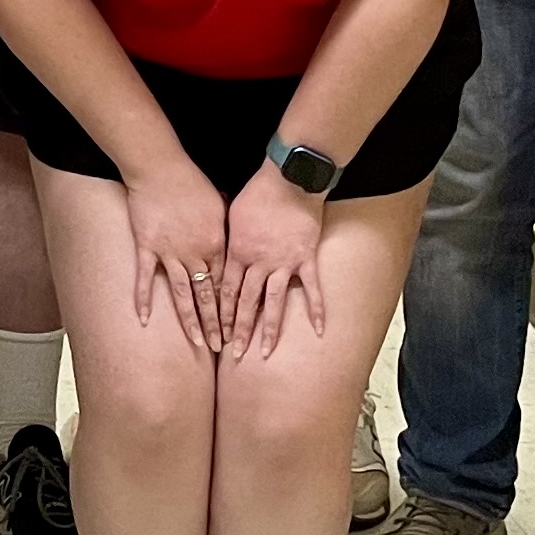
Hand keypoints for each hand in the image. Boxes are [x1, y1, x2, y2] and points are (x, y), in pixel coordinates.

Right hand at [121, 161, 228, 348]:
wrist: (161, 168)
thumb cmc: (192, 182)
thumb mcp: (219, 205)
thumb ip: (226, 228)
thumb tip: (236, 241)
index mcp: (217, 245)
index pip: (226, 284)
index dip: (232, 309)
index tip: (237, 328)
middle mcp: (196, 254)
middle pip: (208, 297)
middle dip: (216, 324)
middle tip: (222, 348)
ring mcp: (170, 253)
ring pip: (183, 295)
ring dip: (191, 321)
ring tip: (198, 343)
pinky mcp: (148, 248)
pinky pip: (146, 279)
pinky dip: (144, 300)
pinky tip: (144, 320)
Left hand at [220, 169, 326, 360]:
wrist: (288, 181)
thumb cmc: (257, 193)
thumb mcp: (231, 214)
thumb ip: (226, 238)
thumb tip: (215, 249)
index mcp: (237, 252)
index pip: (225, 290)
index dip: (220, 314)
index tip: (215, 332)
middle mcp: (258, 263)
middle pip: (245, 302)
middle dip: (238, 330)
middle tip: (234, 353)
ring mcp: (283, 263)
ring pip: (273, 303)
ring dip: (269, 329)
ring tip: (265, 353)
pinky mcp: (305, 259)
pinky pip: (312, 289)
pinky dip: (316, 309)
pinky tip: (318, 331)